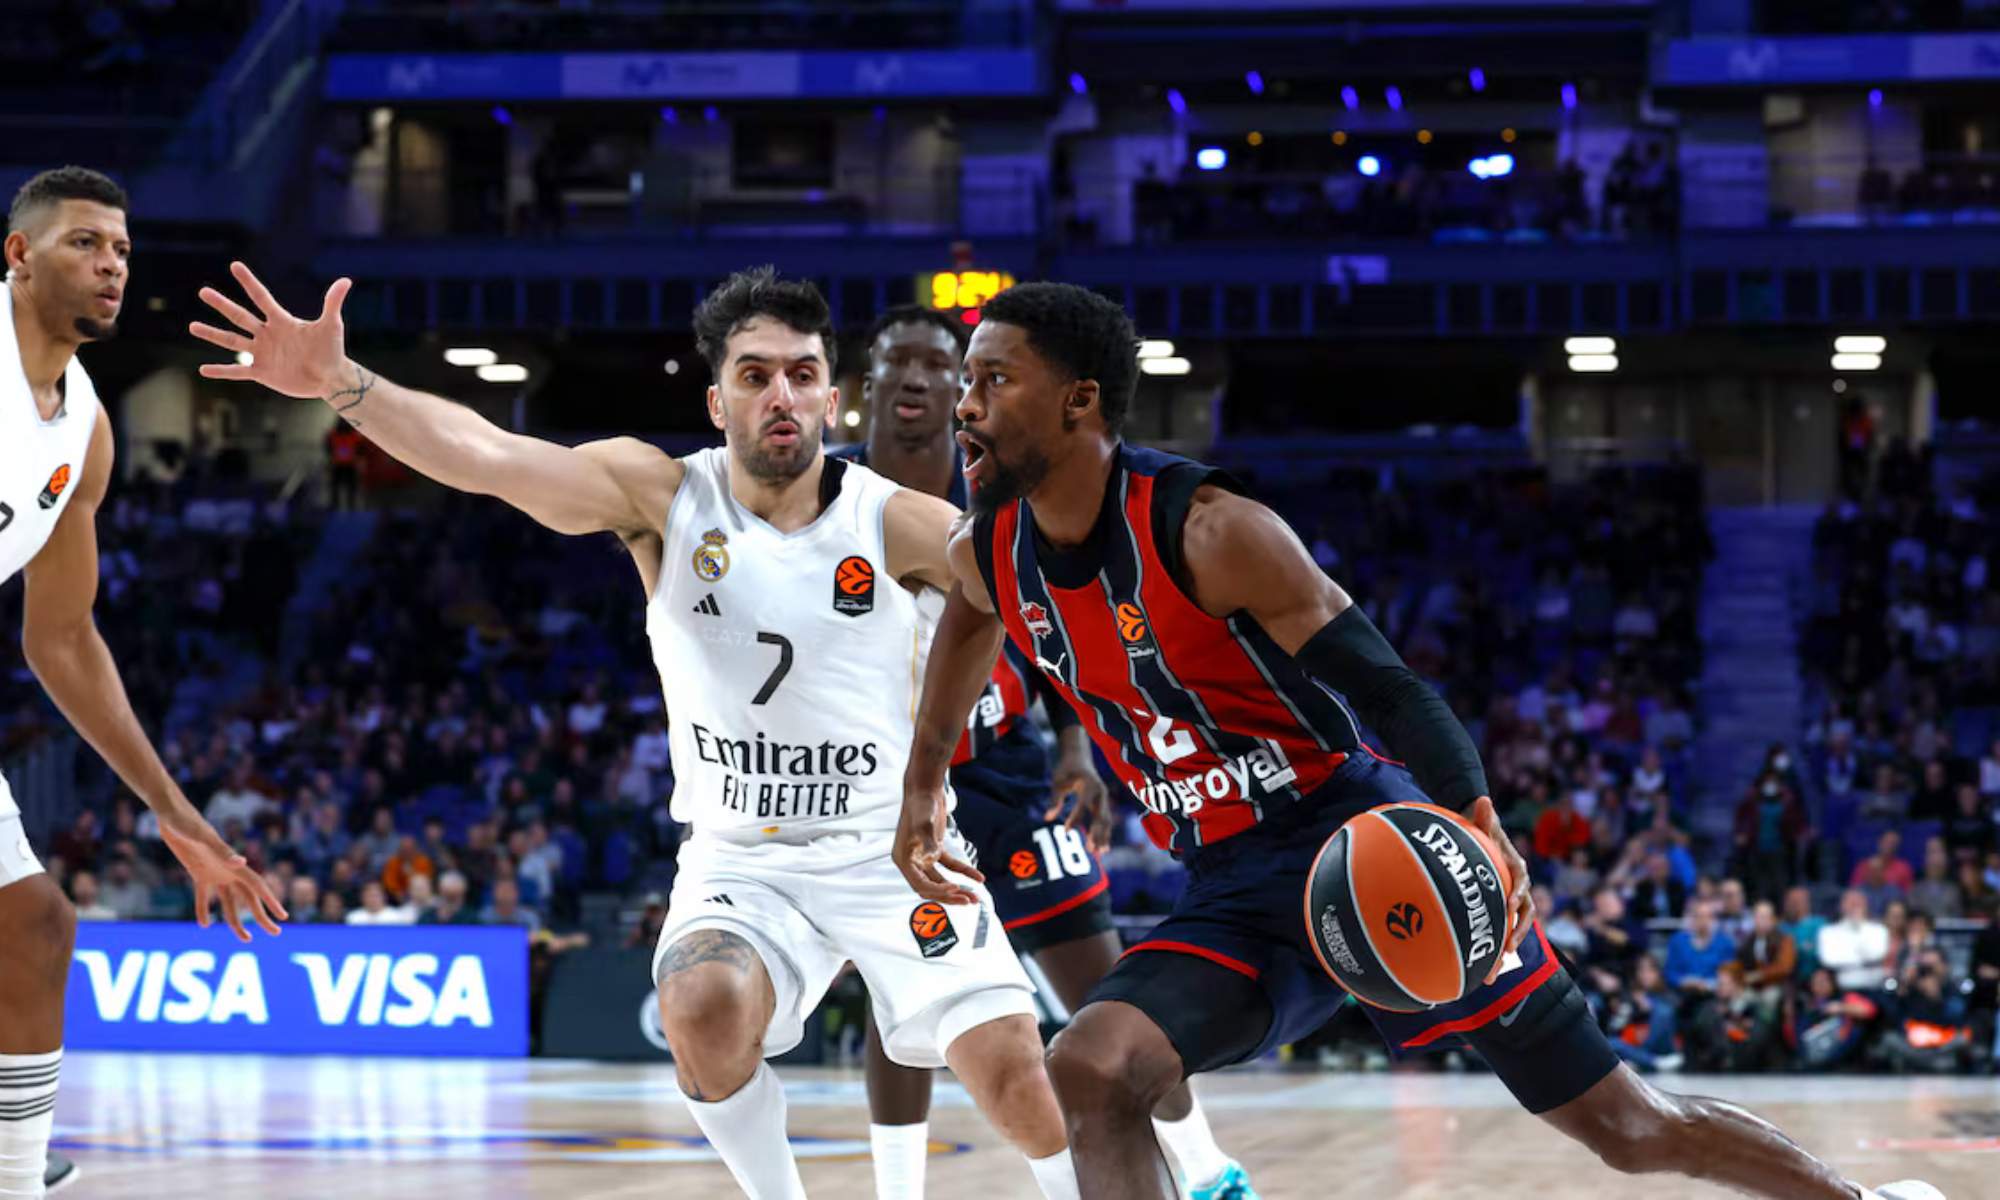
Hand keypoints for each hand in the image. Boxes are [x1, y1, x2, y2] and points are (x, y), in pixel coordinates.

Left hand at [156, 805, 285, 941]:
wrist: (171, 814)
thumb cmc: (188, 823)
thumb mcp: (203, 838)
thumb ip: (223, 852)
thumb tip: (243, 863)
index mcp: (233, 864)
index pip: (257, 887)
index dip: (271, 901)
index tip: (283, 916)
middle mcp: (228, 870)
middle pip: (249, 898)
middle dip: (262, 916)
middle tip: (276, 933)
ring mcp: (214, 872)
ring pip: (229, 902)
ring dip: (237, 920)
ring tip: (246, 938)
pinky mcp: (198, 872)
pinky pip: (203, 896)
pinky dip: (204, 910)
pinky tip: (205, 925)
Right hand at [190, 262, 354, 399]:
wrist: (331, 378)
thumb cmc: (332, 350)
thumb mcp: (331, 325)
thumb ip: (333, 302)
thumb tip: (346, 280)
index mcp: (282, 321)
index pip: (262, 297)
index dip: (249, 282)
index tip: (234, 265)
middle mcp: (268, 334)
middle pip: (240, 316)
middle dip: (222, 304)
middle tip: (203, 291)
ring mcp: (263, 353)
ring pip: (233, 341)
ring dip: (213, 334)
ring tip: (192, 326)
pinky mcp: (263, 373)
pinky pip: (238, 371)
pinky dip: (221, 371)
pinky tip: (203, 369)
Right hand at [894, 780, 981, 904]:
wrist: (925, 789)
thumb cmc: (920, 804)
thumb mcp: (924, 822)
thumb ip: (928, 841)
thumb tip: (932, 856)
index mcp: (904, 859)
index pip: (920, 885)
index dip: (937, 890)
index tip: (954, 889)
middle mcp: (912, 861)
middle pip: (931, 888)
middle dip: (949, 896)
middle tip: (968, 900)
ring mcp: (924, 856)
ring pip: (940, 881)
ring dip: (957, 889)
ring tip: (974, 897)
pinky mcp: (935, 850)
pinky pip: (950, 866)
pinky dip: (964, 872)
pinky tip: (978, 877)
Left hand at [1046, 751, 1111, 853]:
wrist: (1079, 757)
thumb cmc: (1066, 769)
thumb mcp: (1057, 782)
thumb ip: (1054, 800)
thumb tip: (1047, 818)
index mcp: (1089, 784)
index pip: (1082, 804)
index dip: (1075, 818)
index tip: (1066, 832)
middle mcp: (1100, 792)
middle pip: (1100, 815)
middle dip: (1096, 833)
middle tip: (1090, 850)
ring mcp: (1104, 798)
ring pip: (1106, 820)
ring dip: (1103, 836)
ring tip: (1100, 853)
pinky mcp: (1103, 803)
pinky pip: (1106, 820)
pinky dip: (1105, 833)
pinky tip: (1103, 848)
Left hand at [1467, 795, 1531, 982]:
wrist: (1478, 839)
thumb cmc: (1480, 831)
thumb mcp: (1482, 822)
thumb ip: (1483, 815)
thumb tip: (1484, 799)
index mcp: (1516, 870)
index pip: (1521, 884)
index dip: (1518, 894)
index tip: (1511, 904)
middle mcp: (1517, 890)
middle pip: (1521, 916)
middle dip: (1515, 934)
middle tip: (1506, 949)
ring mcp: (1508, 904)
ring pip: (1510, 931)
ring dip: (1502, 952)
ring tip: (1490, 973)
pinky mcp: (1496, 914)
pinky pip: (1496, 935)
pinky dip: (1489, 953)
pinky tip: (1477, 974)